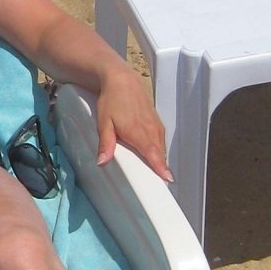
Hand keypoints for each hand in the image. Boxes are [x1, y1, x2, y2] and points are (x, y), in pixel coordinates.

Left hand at [94, 67, 171, 182]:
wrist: (122, 80)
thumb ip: (105, 144)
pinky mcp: (157, 122)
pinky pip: (161, 141)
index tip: (168, 180)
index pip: (153, 154)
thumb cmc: (112, 101)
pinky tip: (156, 157)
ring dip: (161, 160)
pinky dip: (160, 150)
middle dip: (162, 170)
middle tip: (161, 189)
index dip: (161, 168)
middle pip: (160, 155)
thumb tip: (102, 162)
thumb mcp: (104, 122)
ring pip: (161, 148)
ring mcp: (156, 125)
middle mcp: (151, 130)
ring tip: (160, 176)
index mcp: (139, 133)